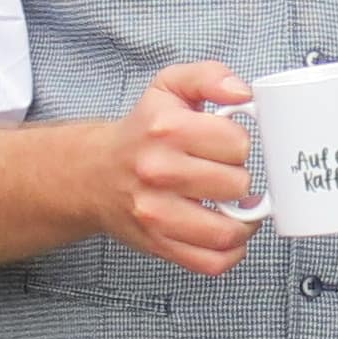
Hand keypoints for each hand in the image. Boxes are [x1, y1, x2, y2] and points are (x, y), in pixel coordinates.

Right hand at [93, 59, 260, 279]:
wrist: (94, 174)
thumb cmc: (142, 132)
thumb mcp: (169, 87)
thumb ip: (210, 76)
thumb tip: (243, 93)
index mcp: (165, 128)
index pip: (237, 142)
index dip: (240, 143)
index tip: (227, 146)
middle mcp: (158, 171)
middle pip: (237, 184)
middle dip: (240, 179)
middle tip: (226, 174)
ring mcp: (156, 214)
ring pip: (228, 230)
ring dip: (242, 220)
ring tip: (236, 207)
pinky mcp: (158, 245)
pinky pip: (211, 262)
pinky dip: (231, 253)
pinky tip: (227, 233)